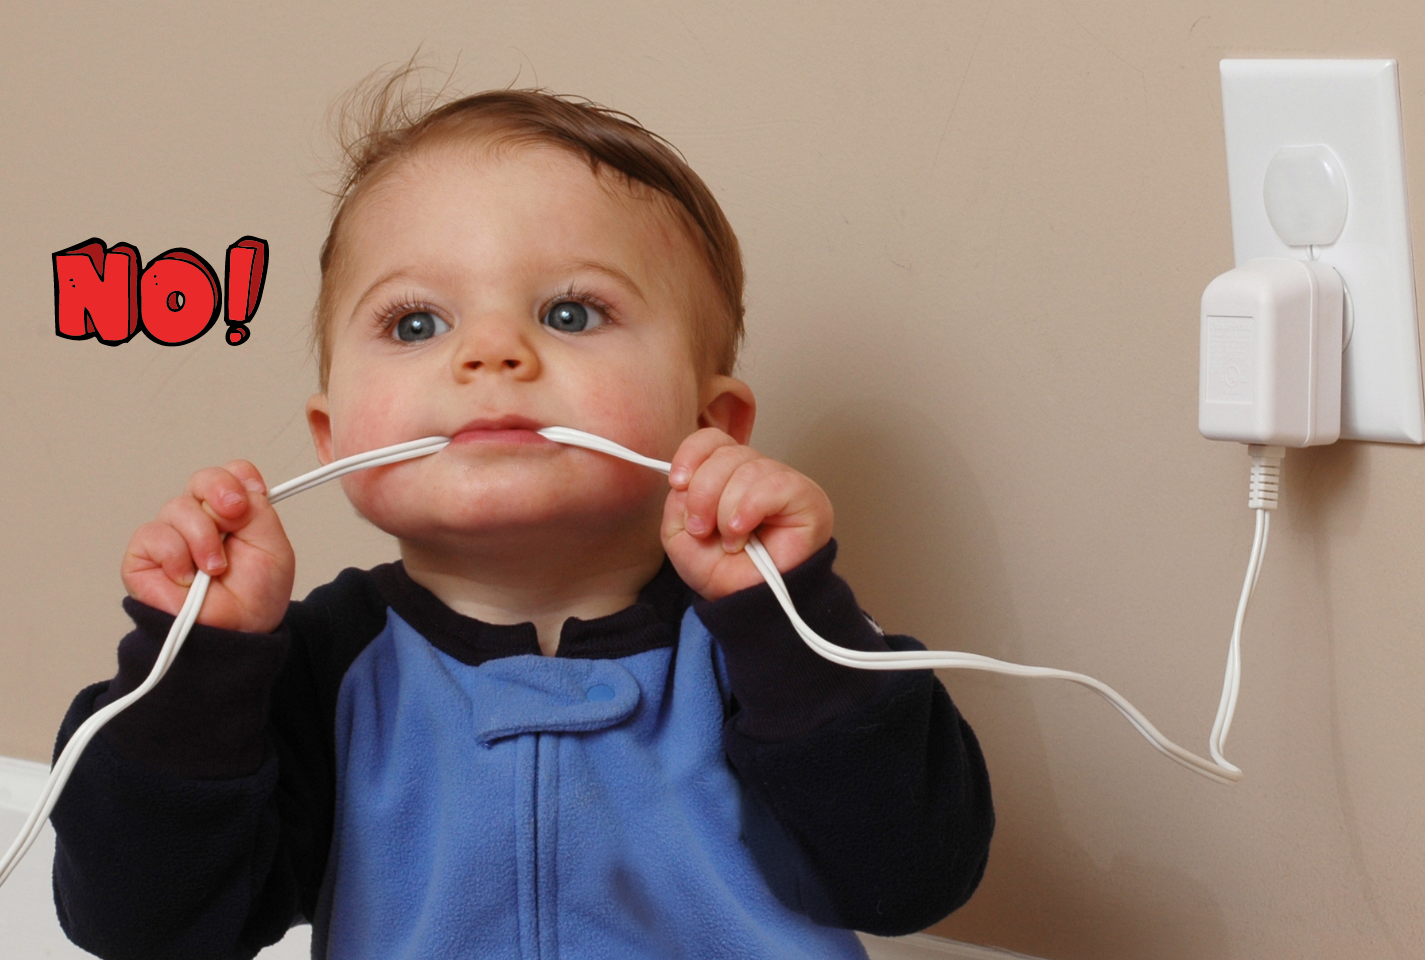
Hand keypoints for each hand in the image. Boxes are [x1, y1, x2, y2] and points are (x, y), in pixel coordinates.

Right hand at [121, 461, 294, 632]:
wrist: (236, 635)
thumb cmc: (254, 599)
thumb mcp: (274, 548)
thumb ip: (259, 511)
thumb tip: (241, 486)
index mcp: (232, 514)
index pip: (230, 475)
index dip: (238, 479)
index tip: (250, 499)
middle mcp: (201, 519)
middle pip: (202, 479)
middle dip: (220, 493)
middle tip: (233, 517)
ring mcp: (172, 535)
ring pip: (179, 507)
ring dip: (203, 538)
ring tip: (215, 569)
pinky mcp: (144, 555)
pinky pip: (154, 534)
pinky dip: (176, 555)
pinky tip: (188, 577)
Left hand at [662, 428, 832, 600]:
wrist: (750, 603)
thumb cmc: (724, 572)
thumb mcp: (681, 536)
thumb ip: (678, 502)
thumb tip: (688, 480)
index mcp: (727, 475)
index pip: (711, 440)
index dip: (691, 455)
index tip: (678, 483)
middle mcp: (756, 472)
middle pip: (726, 454)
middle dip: (703, 494)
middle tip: (702, 529)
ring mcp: (782, 482)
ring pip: (747, 469)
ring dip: (726, 510)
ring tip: (731, 540)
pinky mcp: (806, 496)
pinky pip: (773, 485)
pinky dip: (749, 509)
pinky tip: (743, 532)